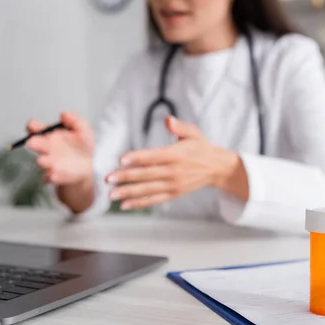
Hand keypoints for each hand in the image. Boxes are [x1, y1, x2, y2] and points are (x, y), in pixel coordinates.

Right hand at [25, 112, 94, 185]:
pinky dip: (49, 176)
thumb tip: (63, 114)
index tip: (34, 126)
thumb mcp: (83, 130)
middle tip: (33, 142)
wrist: (90, 166)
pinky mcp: (55, 175)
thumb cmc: (83, 147)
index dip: (32, 126)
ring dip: (42, 160)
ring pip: (41, 161)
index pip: (35, 128)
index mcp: (50, 135)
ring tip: (45, 160)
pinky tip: (54, 174)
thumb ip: (75, 120)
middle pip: (34, 143)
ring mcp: (50, 162)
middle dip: (33, 142)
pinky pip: (48, 177)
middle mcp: (47, 148)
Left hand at [106, 116, 248, 210]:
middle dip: (126, 177)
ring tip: (112, 195)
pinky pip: (154, 200)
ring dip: (128, 192)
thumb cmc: (201, 148)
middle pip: (146, 174)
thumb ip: (180, 127)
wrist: (216, 168)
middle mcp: (173, 172)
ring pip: (147, 189)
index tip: (122, 159)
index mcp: (175, 155)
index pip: (153, 157)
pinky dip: (140, 203)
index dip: (137, 158)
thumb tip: (168, 120)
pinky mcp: (173, 193)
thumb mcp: (193, 133)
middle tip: (108, 178)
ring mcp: (173, 184)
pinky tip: (125, 205)